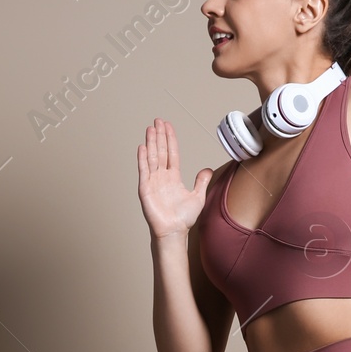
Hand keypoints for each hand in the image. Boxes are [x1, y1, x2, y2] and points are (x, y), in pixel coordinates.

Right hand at [138, 118, 211, 237]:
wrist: (174, 231)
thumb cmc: (183, 218)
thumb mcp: (198, 196)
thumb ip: (201, 181)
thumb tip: (208, 169)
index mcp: (173, 177)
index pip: (171, 153)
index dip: (170, 139)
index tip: (168, 126)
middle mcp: (162, 177)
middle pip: (160, 151)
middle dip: (159, 135)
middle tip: (158, 120)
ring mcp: (153, 181)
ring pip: (152, 157)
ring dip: (151, 142)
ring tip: (150, 128)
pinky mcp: (145, 188)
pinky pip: (144, 170)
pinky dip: (143, 158)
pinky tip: (142, 147)